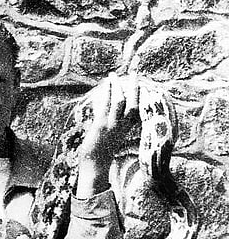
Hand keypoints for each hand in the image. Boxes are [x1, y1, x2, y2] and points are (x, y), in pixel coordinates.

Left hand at [76, 73, 138, 196]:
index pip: (137, 111)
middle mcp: (122, 127)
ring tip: (114, 75)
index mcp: (127, 130)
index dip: (141, 97)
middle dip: (135, 87)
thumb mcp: (112, 139)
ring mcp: (112, 126)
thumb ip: (115, 127)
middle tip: (135, 72)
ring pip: (119, 101)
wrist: (95, 166)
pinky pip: (106, 105)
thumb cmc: (102, 154)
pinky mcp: (101, 125)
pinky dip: (107, 93)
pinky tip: (105, 84)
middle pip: (134, 103)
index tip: (143, 85)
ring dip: (117, 86)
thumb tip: (109, 113)